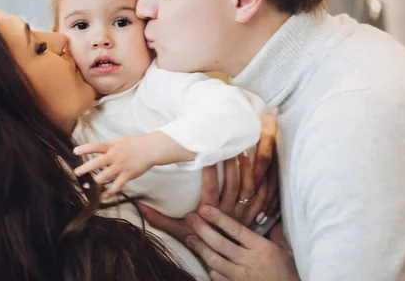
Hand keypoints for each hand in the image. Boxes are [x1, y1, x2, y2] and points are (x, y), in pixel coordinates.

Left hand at [74, 136, 153, 196]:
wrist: (151, 149)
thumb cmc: (135, 144)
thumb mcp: (120, 140)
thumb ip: (109, 146)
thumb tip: (97, 150)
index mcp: (112, 146)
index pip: (96, 146)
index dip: (85, 148)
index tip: (75, 151)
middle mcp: (115, 156)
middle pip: (98, 162)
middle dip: (86, 168)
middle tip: (77, 172)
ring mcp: (121, 166)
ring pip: (106, 176)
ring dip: (96, 182)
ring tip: (87, 187)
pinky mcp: (128, 175)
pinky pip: (117, 186)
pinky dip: (110, 192)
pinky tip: (103, 196)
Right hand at [140, 116, 279, 238]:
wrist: (223, 259)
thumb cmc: (198, 240)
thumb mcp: (177, 230)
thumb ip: (159, 219)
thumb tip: (140, 207)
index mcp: (209, 214)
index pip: (210, 189)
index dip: (209, 171)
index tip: (205, 153)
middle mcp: (228, 213)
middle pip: (232, 185)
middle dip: (230, 163)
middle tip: (227, 144)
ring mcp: (243, 214)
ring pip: (248, 188)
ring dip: (247, 169)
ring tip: (243, 150)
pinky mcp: (253, 215)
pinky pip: (263, 197)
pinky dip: (264, 182)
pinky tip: (262, 166)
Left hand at [185, 205, 298, 280]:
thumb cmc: (290, 275)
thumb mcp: (287, 253)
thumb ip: (276, 236)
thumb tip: (274, 221)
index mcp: (262, 249)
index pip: (236, 230)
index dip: (218, 218)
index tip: (203, 208)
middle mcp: (250, 262)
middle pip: (220, 243)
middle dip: (202, 229)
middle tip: (189, 218)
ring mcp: (242, 278)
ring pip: (215, 261)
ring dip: (200, 249)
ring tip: (189, 238)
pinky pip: (218, 279)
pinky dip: (210, 270)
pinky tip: (205, 262)